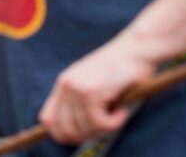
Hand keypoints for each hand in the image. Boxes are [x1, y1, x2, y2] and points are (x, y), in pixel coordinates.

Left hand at [38, 39, 154, 144]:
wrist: (137, 50)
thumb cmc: (121, 70)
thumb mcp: (93, 84)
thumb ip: (79, 103)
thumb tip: (71, 135)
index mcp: (63, 84)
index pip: (48, 119)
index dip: (62, 134)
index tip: (83, 136)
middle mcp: (66, 84)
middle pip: (64, 130)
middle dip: (86, 135)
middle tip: (106, 126)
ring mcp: (77, 87)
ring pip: (83, 129)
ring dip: (103, 128)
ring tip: (116, 113)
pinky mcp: (91, 91)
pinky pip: (99, 123)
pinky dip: (115, 123)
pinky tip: (122, 110)